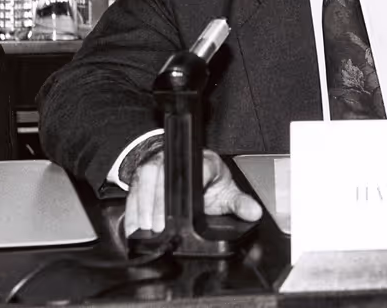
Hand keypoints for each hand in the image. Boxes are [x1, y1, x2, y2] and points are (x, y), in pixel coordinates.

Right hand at [124, 148, 262, 236]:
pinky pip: (133, 187)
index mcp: (203, 162)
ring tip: (145, 228)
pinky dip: (132, 207)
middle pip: (164, 175)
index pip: (198, 169)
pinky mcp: (141, 172)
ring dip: (143, 205)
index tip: (186, 208)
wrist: (188, 166)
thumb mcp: (227, 191)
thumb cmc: (207, 179)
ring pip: (146, 178)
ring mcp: (157, 163)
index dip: (190, 186)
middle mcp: (178, 159)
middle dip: (159, 203)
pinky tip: (133, 224)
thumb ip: (240, 203)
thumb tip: (254, 212)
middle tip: (159, 227)